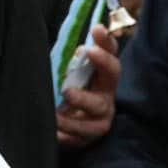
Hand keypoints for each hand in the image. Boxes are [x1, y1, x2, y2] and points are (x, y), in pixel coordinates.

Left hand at [57, 33, 120, 148]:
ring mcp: (100, 119)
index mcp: (104, 78)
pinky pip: (78, 138)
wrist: (70, 130)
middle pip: (112, 78)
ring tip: (57, 114)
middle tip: (71, 84)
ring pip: (94, 116)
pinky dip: (65, 136)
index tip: (96, 29)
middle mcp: (107, 96)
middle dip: (100, 68)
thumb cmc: (72, 94)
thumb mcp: (74, 77)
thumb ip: (76, 64)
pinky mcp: (88, 138)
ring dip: (75, 114)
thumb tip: (78, 51)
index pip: (111, 56)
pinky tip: (55, 134)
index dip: (106, 43)